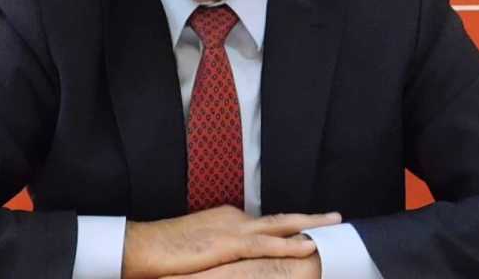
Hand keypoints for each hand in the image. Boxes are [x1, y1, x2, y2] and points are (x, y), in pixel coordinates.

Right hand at [121, 205, 339, 278]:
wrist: (143, 247)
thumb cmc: (165, 251)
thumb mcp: (200, 250)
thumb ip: (220, 252)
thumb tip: (233, 261)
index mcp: (227, 219)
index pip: (266, 224)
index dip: (290, 226)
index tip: (310, 228)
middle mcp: (234, 218)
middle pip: (280, 219)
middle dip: (309, 218)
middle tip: (335, 217)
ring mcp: (233, 229)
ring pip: (281, 226)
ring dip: (309, 225)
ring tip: (333, 226)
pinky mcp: (229, 243)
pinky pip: (267, 244)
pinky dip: (290, 244)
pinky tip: (308, 245)